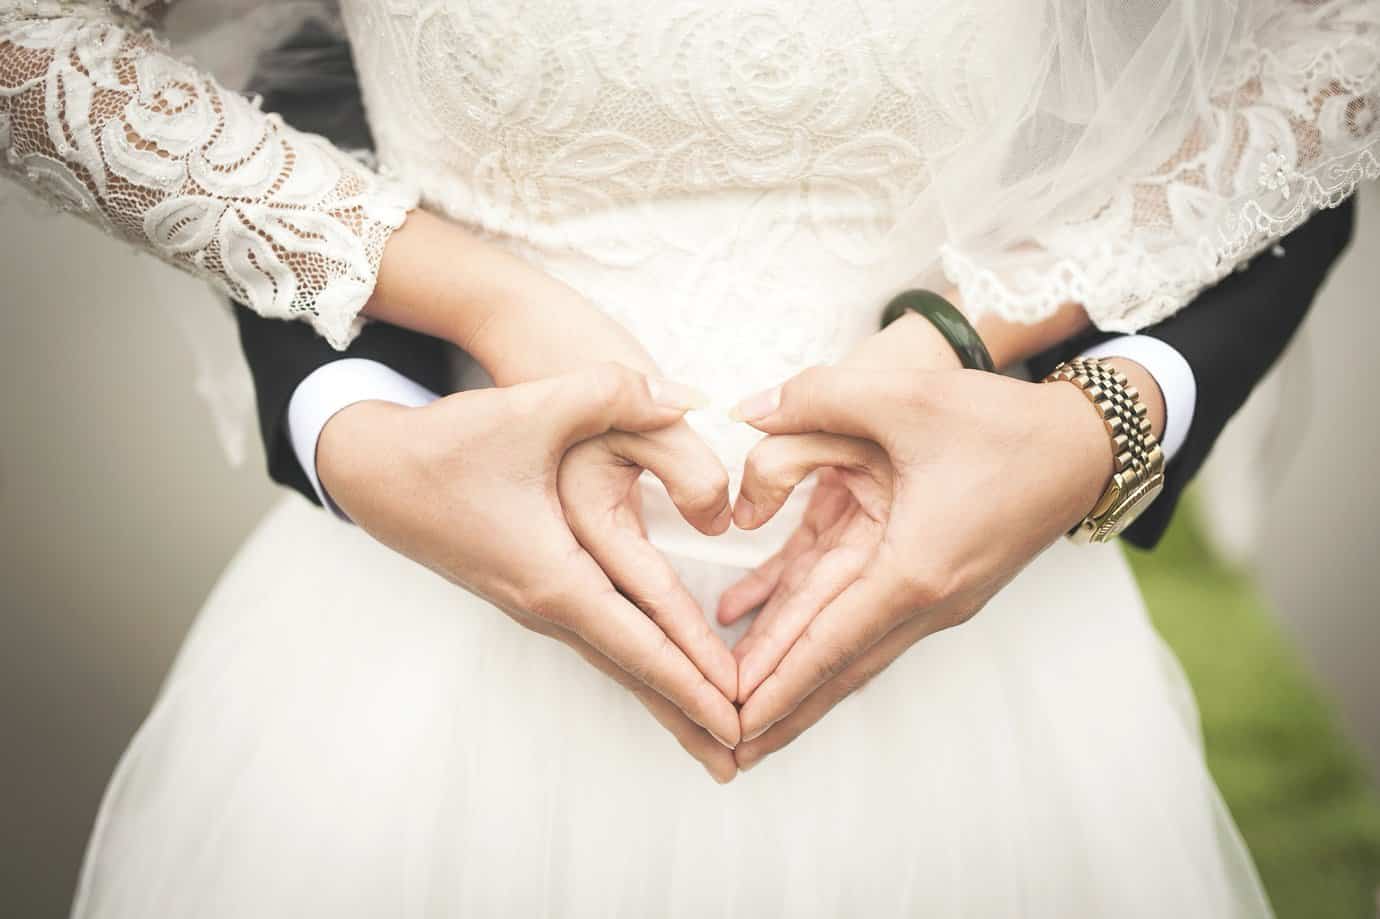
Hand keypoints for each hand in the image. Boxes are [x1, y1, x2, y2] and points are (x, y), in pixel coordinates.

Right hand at [318, 364, 740, 779]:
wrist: (372, 470)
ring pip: (615, 660)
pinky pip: (599, 639)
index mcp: (553, 575)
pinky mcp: (530, 589)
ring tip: (709, 734)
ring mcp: (534, 603)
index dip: (693, 679)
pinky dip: (637, 664)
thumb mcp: (532, 408)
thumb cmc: (448, 444)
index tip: (738, 717)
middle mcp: (545, 603)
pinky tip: (660, 674)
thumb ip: (614, 394)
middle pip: (632, 671)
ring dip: (665, 696)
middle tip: (742, 758)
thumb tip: (690, 397)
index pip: (638, 642)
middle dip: (687, 714)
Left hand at [723, 362, 1118, 770]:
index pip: (827, 643)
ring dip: (799, 684)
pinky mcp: (936, 584)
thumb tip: (746, 411)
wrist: (1083, 447)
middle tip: (726, 749)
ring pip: (851, 652)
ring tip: (751, 719)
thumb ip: (817, 397)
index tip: (731, 724)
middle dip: (780, 709)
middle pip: (837, 668)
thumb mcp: (905, 395)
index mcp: (913, 569)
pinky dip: (820, 634)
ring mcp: (935, 600)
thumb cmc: (1000, 423)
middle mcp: (925, 601)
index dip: (774, 684)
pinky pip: (865, 619)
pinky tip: (769, 624)